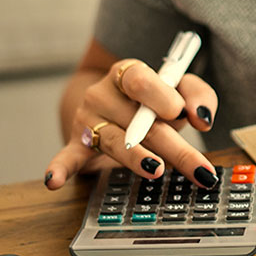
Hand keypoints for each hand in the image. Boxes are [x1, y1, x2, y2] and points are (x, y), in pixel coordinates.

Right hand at [44, 58, 219, 189]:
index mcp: (128, 73)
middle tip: (200, 168)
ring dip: (136, 157)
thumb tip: (202, 117)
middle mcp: (103, 94)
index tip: (180, 113)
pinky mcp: (77, 144)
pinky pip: (67, 157)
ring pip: (115, 141)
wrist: (114, 103)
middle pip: (139, 122)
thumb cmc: (154, 98)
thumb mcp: (180, 90)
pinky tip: (52, 182)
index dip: (160, 96)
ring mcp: (87, 120)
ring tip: (156, 169)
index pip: (140, 80)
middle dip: (173, 147)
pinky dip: (60, 169)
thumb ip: (197, 96)